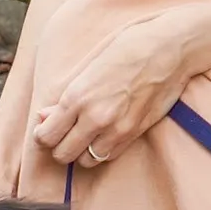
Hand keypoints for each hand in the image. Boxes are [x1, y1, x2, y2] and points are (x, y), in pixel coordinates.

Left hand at [34, 14, 193, 167]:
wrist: (168, 49)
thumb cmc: (128, 48)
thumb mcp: (89, 68)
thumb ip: (65, 98)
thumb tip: (45, 117)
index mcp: (77, 97)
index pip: (47, 136)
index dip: (42, 136)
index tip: (45, 130)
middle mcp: (95, 117)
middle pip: (62, 154)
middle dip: (58, 147)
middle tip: (62, 135)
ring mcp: (116, 129)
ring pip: (85, 161)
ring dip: (80, 152)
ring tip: (83, 137)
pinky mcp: (134, 133)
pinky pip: (107, 156)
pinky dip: (100, 151)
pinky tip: (101, 136)